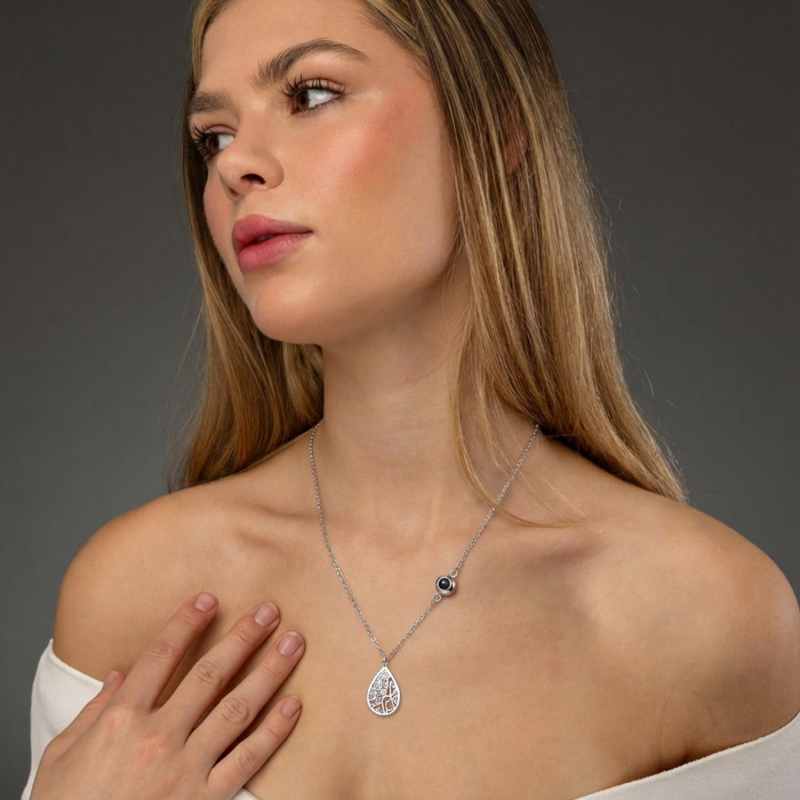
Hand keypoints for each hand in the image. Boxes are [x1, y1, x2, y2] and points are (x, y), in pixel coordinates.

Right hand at [30, 592, 304, 799]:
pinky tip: (292, 704)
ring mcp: (186, 768)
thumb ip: (93, 710)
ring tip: (293, 644)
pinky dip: (274, 731)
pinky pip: (248, 759)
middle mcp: (158, 737)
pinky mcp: (206, 799)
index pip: (161, 655)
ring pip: (238, 708)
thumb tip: (119, 675)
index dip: (187, 622)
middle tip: (269, 610)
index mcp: (121, 719)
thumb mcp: (61, 756)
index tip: (209, 599)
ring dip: (270, 672)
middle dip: (244, 637)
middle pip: (210, 673)